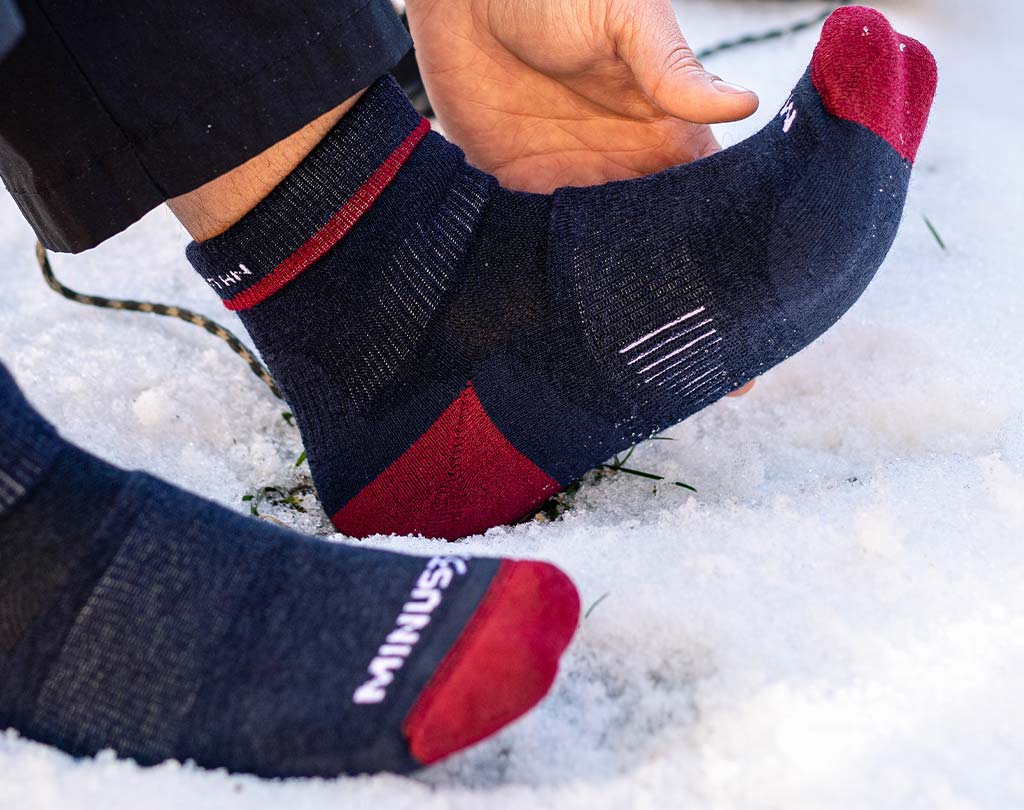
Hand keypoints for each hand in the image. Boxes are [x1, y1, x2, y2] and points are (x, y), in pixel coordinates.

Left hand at [406, 0, 757, 396]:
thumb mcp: (624, 16)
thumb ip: (670, 67)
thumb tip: (742, 106)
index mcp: (664, 134)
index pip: (707, 212)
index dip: (727, 268)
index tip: (752, 327)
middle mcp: (619, 169)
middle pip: (653, 256)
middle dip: (672, 314)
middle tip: (705, 386)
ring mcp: (564, 182)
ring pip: (592, 266)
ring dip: (604, 316)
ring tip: (626, 381)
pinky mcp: (507, 186)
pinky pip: (528, 249)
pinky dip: (537, 289)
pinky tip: (549, 336)